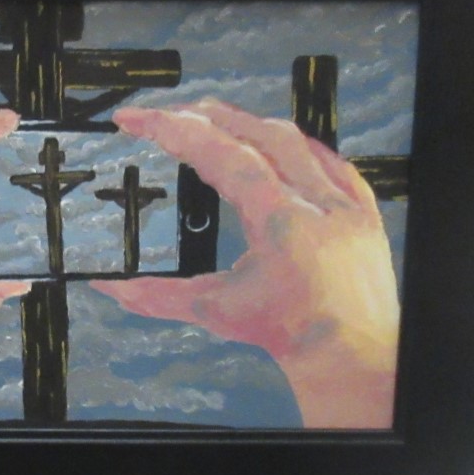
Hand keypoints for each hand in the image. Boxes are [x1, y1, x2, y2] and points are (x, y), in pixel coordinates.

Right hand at [91, 99, 398, 428]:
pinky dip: (291, 145)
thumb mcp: (217, 311)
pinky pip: (327, 157)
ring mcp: (344, 201)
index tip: (136, 119)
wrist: (351, 357)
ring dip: (245, 125)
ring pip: (292, 138)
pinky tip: (268, 144)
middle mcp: (316, 202)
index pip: (220, 154)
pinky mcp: (363, 206)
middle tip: (164, 117)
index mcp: (280, 222)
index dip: (172, 129)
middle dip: (203, 117)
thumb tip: (110, 286)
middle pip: (255, 133)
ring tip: (209, 124)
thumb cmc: (290, 334)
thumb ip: (157, 296)